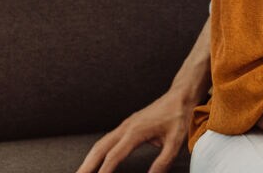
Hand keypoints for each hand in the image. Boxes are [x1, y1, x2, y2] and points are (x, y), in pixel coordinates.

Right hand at [75, 88, 196, 172]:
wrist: (180, 96)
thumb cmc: (178, 116)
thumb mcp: (176, 141)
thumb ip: (163, 161)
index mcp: (136, 131)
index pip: (114, 156)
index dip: (104, 171)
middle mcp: (126, 127)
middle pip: (100, 148)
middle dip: (87, 165)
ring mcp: (125, 125)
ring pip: (101, 143)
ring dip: (89, 158)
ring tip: (82, 172)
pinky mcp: (127, 125)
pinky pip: (107, 140)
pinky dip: (97, 152)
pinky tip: (95, 160)